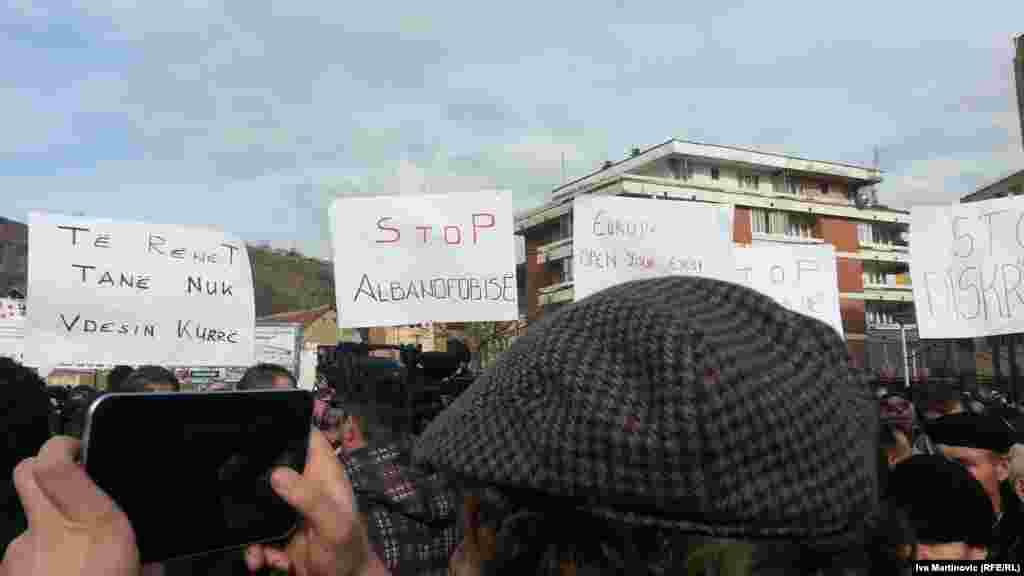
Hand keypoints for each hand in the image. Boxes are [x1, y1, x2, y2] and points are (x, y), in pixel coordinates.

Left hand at [0, 436, 139, 575]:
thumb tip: (153, 560)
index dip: (62, 446)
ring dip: (49, 523)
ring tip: (73, 553)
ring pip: (30, 516)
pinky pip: (24, 548)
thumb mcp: (140, 574)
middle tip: (70, 477)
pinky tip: (60, 572)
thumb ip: (146, 559)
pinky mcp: (6, 569)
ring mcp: (21, 551)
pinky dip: (41, 556)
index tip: (78, 447)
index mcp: (95, 526)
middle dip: (44, 465)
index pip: (55, 465)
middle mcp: (51, 532)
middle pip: (26, 472)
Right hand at [245, 430, 388, 575]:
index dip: (287, 425)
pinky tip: (264, 561)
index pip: (307, 437)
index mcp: (323, 474)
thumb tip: (277, 473)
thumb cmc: (348, 550)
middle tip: (243, 499)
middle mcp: (304, 486)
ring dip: (252, 530)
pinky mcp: (277, 534)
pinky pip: (255, 535)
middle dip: (252, 484)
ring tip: (261, 551)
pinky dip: (256, 551)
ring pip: (256, 504)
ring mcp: (288, 510)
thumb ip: (309, 497)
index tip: (260, 427)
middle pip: (271, 467)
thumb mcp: (333, 523)